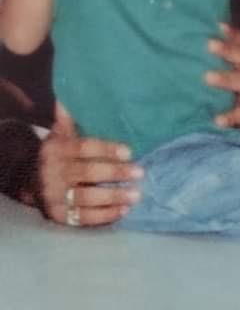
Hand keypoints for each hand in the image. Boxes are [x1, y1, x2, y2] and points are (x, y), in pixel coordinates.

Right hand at [35, 102, 143, 228]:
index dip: (106, 149)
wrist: (29, 181)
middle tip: (139, 173)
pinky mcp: (58, 215)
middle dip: (115, 173)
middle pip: (86, 173)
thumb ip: (69, 119)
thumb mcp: (59, 135)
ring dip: (113, 197)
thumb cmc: (56, 155)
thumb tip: (72, 92)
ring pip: (85, 197)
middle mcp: (52, 172)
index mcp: (56, 150)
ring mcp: (54, 195)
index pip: (83, 148)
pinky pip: (83, 217)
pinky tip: (123, 211)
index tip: (129, 151)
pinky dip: (104, 216)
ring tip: (135, 195)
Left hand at [204, 20, 239, 131]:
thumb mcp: (238, 72)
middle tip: (209, 44)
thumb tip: (214, 28)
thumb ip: (228, 55)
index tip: (219, 25)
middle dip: (227, 50)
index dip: (232, 34)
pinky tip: (218, 119)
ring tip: (207, 77)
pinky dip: (231, 117)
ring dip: (226, 79)